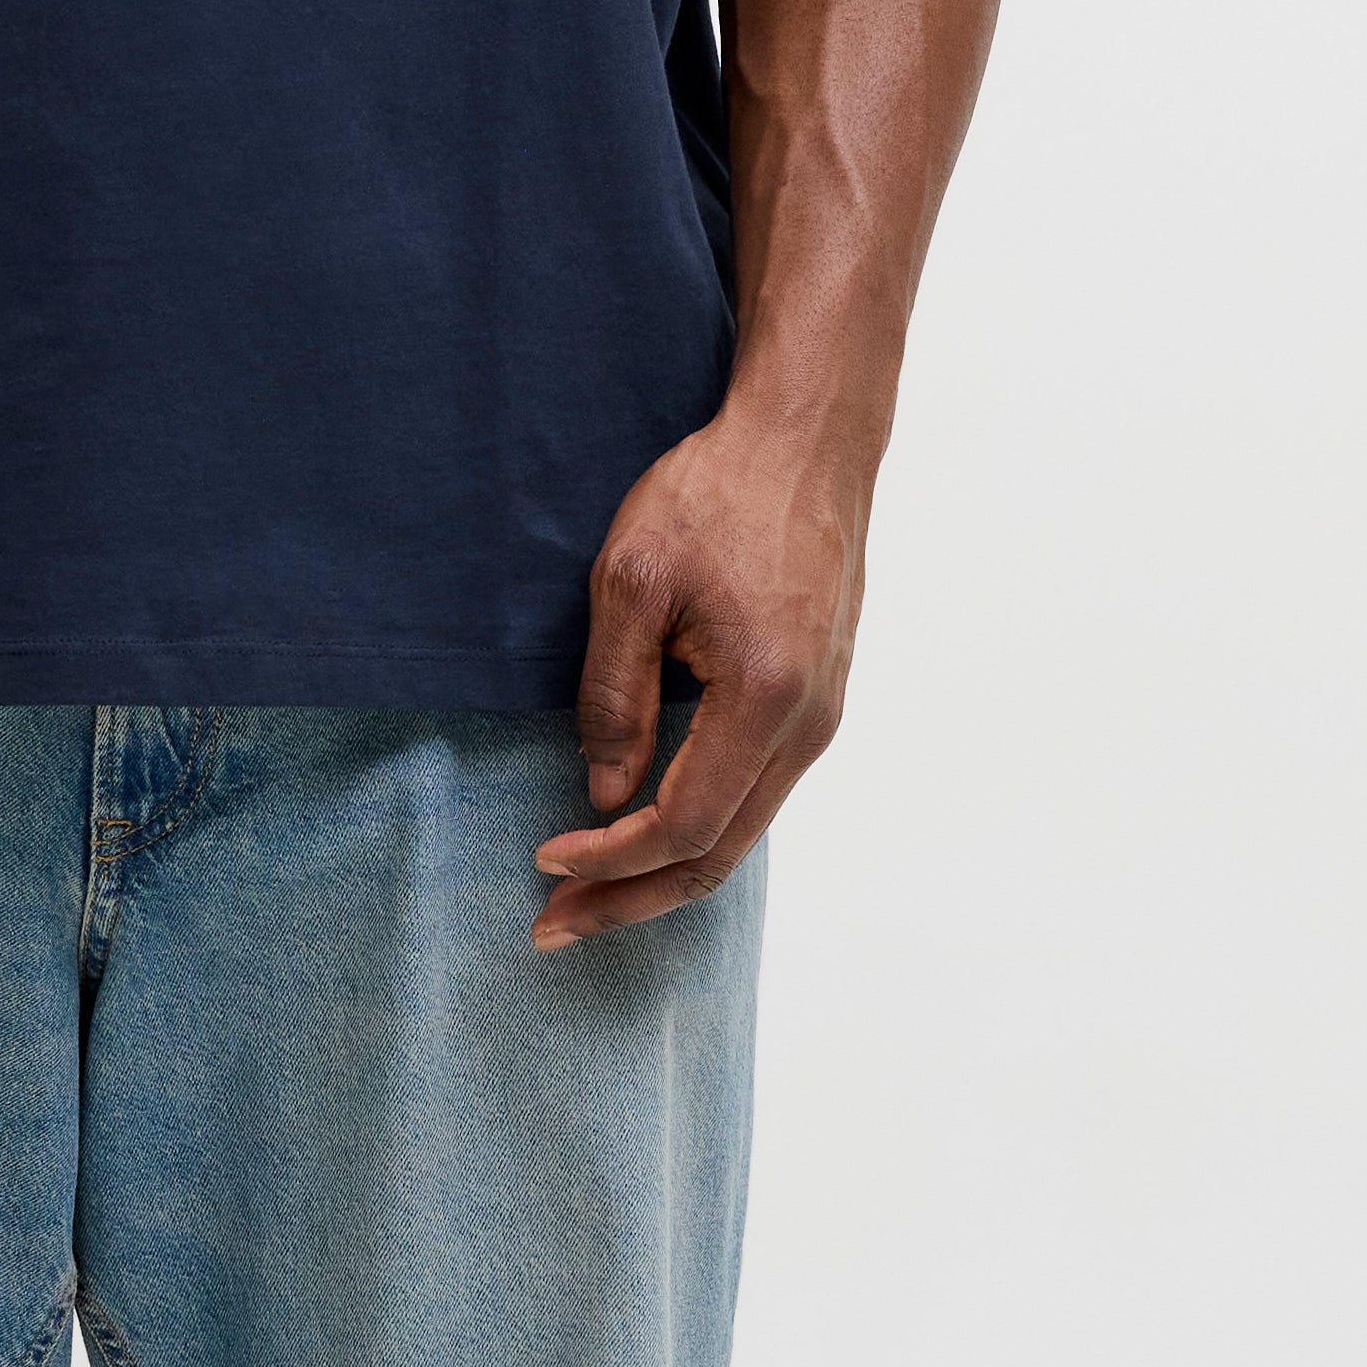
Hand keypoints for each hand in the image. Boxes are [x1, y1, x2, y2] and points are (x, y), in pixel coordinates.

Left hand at [531, 404, 870, 949]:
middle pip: (721, 854)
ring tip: (587, 893)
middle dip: (632, 898)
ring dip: (663, 871)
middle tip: (552, 925)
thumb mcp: (632, 581)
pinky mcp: (820, 703)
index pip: (686, 822)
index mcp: (768, 695)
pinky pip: (757, 793)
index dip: (610, 857)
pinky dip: (698, 829)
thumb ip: (614, 695)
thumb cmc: (715, 494)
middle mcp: (812, 723)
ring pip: (743, 832)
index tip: (541, 857)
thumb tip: (606, 796)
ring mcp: (824, 717)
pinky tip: (644, 835)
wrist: (807, 440)